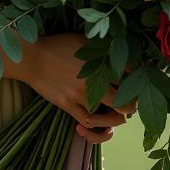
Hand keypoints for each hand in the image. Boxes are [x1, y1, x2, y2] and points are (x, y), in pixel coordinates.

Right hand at [10, 32, 135, 142]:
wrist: (32, 57)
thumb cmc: (58, 45)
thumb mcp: (84, 40)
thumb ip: (103, 48)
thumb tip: (122, 53)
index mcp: (102, 63)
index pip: (132, 77)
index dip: (138, 82)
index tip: (137, 84)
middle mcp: (95, 81)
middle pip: (126, 102)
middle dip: (132, 105)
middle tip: (130, 104)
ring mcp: (81, 95)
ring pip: (110, 118)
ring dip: (117, 120)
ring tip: (117, 116)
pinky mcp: (68, 105)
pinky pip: (87, 123)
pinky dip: (93, 128)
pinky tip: (93, 124)